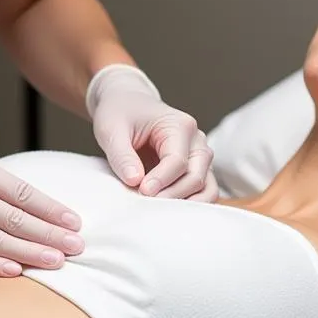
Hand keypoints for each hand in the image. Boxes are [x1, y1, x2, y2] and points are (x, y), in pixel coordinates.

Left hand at [87, 65, 217, 201]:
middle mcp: (196, 139)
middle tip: (147, 206)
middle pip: (196, 175)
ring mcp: (199, 154)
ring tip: (160, 213)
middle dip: (173, 195)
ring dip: (186, 203)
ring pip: (206, 186)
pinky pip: (203, 190)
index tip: (142, 192)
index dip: (161, 180)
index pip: (177, 160)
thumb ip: (122, 155)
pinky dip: (190, 203)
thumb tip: (135, 181)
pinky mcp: (195, 168)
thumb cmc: (120, 113)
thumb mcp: (111, 129)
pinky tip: (169, 212)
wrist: (127, 104)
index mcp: (180, 125)